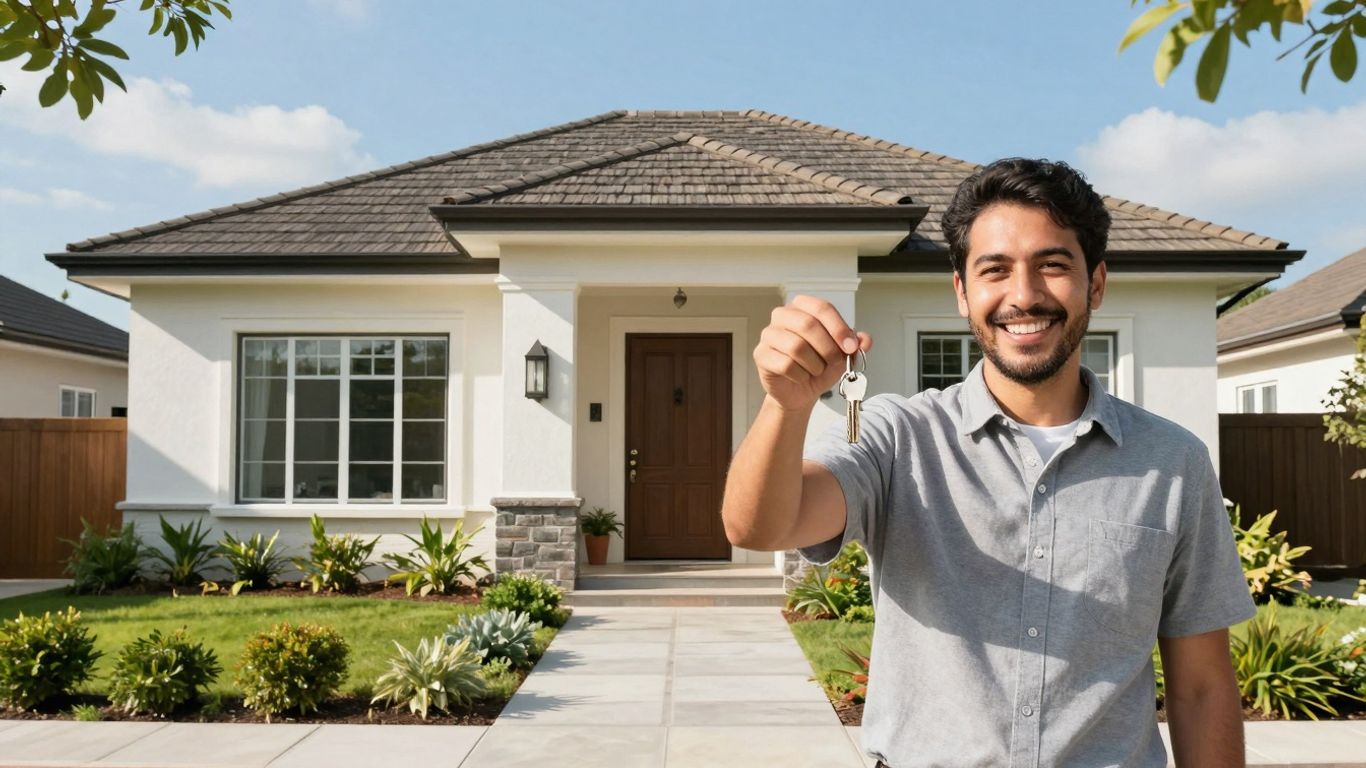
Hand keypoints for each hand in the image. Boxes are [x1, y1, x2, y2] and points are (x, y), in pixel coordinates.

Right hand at [754, 295, 872, 411]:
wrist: (799, 392)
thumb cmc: (818, 367)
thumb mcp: (842, 355)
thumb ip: (855, 345)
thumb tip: (864, 339)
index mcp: (803, 307)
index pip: (822, 308)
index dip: (839, 327)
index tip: (850, 346)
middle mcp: (783, 316)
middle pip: (807, 324)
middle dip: (827, 348)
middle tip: (835, 362)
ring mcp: (769, 335)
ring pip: (796, 346)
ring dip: (814, 364)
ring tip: (815, 370)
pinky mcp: (761, 355)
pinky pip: (785, 364)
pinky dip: (800, 375)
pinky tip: (801, 377)